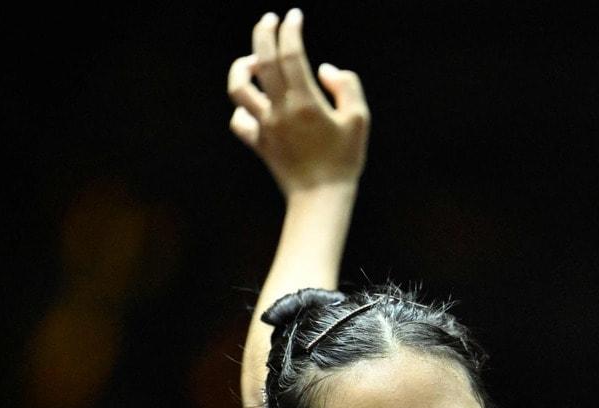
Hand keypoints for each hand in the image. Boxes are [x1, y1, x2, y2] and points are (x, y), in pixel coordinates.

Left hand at [227, 9, 368, 195]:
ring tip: (254, 62)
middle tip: (269, 19)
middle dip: (264, 34)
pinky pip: (239, 121)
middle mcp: (280, 110)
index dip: (290, 30)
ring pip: (238, 88)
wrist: (321, 198)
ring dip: (242, 68)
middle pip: (263, 61)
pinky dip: (243, 109)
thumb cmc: (345, 160)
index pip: (291, 54)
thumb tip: (324, 69)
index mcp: (305, 101)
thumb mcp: (359, 120)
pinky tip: (254, 107)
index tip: (294, 16)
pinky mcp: (259, 143)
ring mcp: (265, 126)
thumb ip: (347, 86)